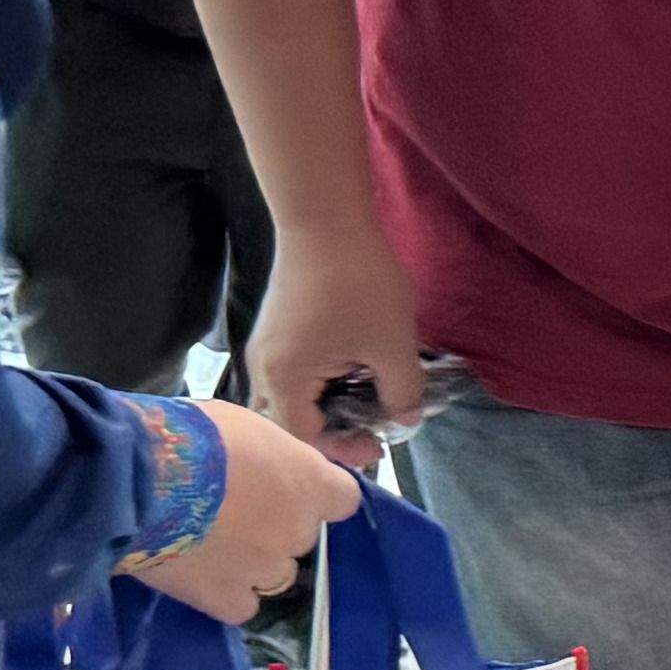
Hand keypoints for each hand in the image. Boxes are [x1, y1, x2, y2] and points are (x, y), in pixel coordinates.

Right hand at [127, 400, 361, 623]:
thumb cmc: (189, 436)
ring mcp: (265, 568)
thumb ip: (269, 458)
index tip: (287, 489)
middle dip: (273, 526)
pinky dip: (224, 594)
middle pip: (300, 535)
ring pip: (273, 573)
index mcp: (310, 483)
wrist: (136, 477)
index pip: (342, 498)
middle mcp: (298, 530)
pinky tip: (199, 575)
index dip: (315, 496)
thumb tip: (265, 469)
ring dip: (251, 562)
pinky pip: (240, 605)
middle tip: (228, 512)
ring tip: (206, 544)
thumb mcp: (244, 427)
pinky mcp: (224, 597)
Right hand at [239, 222, 426, 466]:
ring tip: (368, 400)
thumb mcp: (392, 343)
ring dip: (328, 406)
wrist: (326, 219)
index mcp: (284, 378)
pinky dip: (323, 383)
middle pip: (290, 421)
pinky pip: (294, 373)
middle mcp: (264, 368)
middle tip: (371, 428)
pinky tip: (355, 372)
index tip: (381, 444)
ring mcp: (267, 347)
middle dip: (332, 432)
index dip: (342, 449)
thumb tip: (406, 420)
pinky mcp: (277, 330)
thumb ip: (402, 390)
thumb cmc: (359, 283)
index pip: (303, 438)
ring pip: (292, 396)